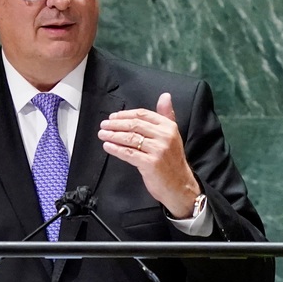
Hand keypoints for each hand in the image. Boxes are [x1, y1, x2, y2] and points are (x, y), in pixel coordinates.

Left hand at [98, 92, 200, 217]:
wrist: (179, 185)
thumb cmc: (172, 161)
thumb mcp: (172, 135)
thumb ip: (166, 115)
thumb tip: (165, 96)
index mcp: (169, 126)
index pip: (143, 114)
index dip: (125, 114)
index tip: (113, 117)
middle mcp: (164, 136)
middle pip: (134, 125)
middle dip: (116, 124)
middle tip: (103, 125)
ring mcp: (158, 150)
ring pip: (130, 138)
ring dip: (113, 135)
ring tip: (102, 134)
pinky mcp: (150, 163)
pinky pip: (128, 153)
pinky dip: (116, 149)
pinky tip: (107, 146)